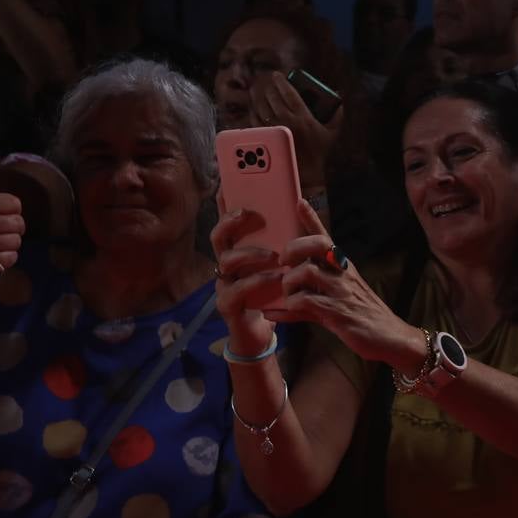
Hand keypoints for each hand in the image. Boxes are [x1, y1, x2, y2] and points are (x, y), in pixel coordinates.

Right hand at [209, 205, 284, 354]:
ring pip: (226, 261)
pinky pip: (237, 289)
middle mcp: (225, 263)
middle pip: (218, 236)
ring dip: (250, 254)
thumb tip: (298, 208)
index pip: (227, 222)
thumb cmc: (270, 293)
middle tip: (248, 213)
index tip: (228, 185)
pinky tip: (275, 278)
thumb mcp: (279, 264)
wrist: (260, 332)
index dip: (225, 204)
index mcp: (237, 250)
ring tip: (274, 255)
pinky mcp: (227, 304)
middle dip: (230, 221)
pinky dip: (256, 282)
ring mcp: (223, 283)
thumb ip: (282, 241)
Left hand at [248, 72, 340, 185]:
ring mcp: (274, 130)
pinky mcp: (266, 138)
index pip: (289, 93)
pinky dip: (253, 112)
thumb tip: (340, 101)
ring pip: (261, 107)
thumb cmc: (319, 151)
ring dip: (257, 97)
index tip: (277, 75)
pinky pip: (255, 120)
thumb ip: (337, 116)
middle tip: (266, 82)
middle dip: (268, 87)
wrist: (305, 172)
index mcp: (303, 117)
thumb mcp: (332, 133)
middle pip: (272, 97)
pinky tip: (254, 108)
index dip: (281, 81)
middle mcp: (287, 121)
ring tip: (257, 91)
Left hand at [265, 200, 421, 369]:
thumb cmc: (363, 317)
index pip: (326, 237)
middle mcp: (343, 273)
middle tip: (283, 263)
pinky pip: (305, 301)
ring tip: (288, 296)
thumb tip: (275, 307)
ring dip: (288, 284)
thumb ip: (307, 301)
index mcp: (343, 266)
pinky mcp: (337, 312)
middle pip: (316, 245)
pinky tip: (282, 312)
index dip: (311, 218)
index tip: (299, 201)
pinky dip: (289, 307)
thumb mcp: (337, 302)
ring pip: (306, 272)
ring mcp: (341, 291)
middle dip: (293, 249)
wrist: (391, 337)